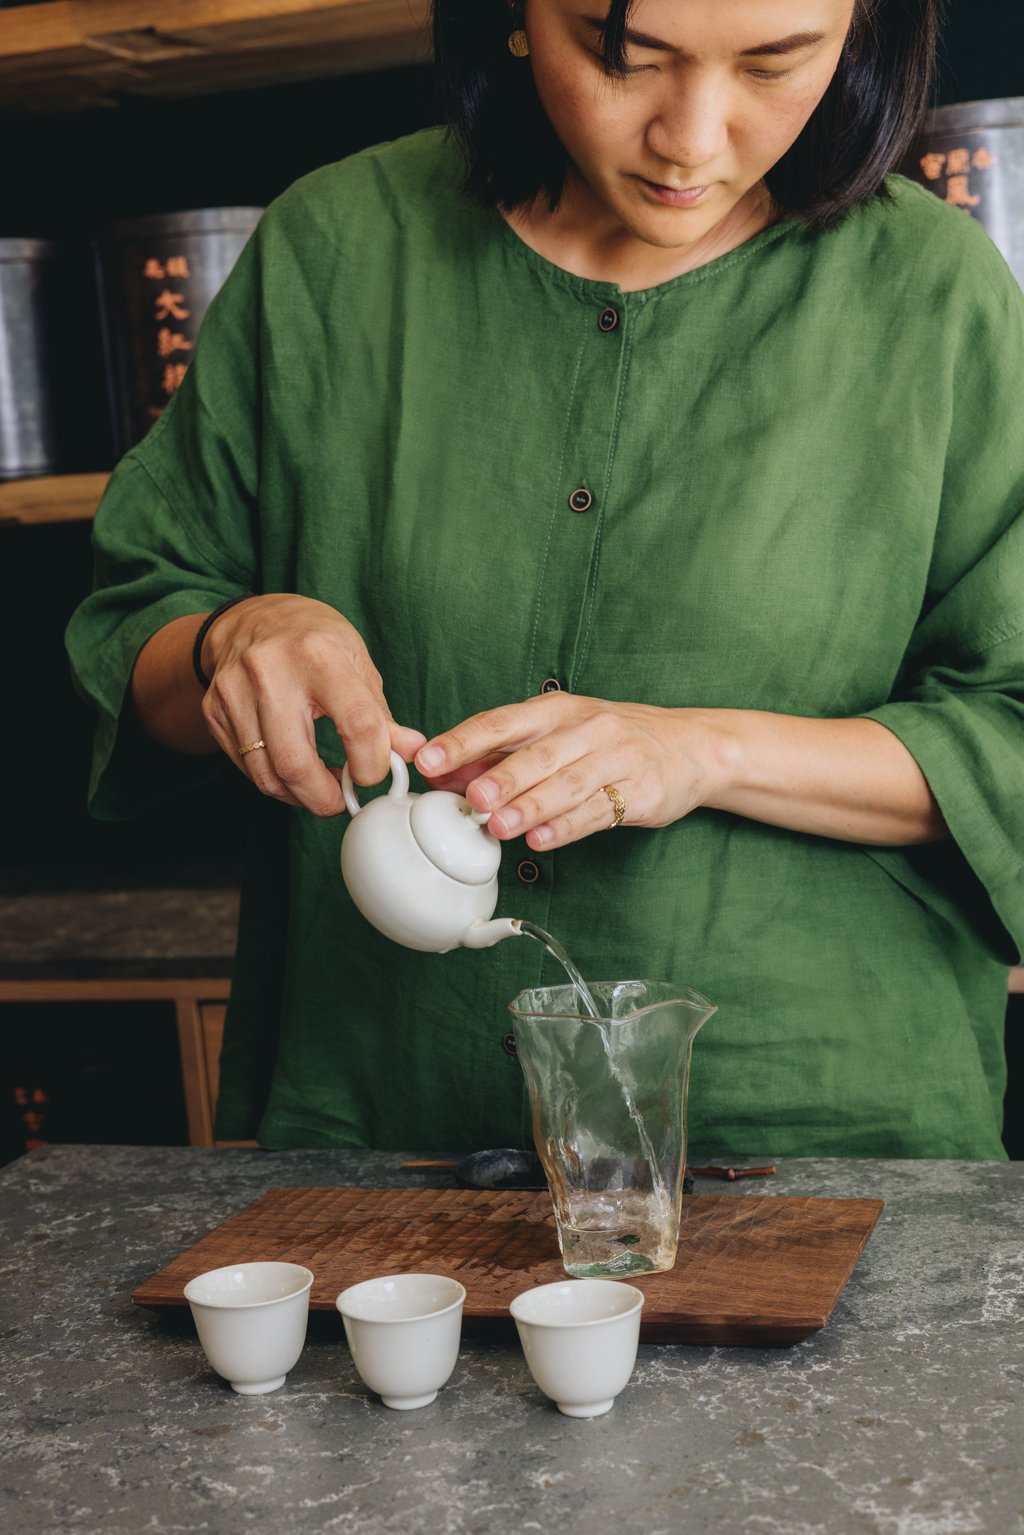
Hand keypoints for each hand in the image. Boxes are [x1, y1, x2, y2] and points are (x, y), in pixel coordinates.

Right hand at [200, 594, 424, 815]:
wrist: (249, 619)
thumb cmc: (311, 639)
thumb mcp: (355, 662)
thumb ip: (381, 714)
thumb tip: (413, 753)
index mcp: (318, 654)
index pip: (356, 724)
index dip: (371, 763)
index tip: (374, 773)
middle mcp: (270, 671)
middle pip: (296, 762)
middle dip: (325, 799)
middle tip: (342, 800)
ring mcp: (235, 692)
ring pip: (267, 773)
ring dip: (299, 796)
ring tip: (319, 788)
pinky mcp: (214, 711)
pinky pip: (247, 767)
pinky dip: (275, 781)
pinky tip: (292, 773)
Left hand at [414, 694, 717, 850]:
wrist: (691, 747)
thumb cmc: (611, 740)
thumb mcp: (557, 734)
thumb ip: (501, 755)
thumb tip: (442, 776)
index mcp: (557, 710)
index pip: (502, 721)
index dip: (464, 741)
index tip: (430, 759)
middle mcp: (588, 728)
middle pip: (538, 754)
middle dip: (503, 777)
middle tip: (473, 797)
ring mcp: (618, 759)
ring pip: (568, 784)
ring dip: (531, 807)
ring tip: (500, 827)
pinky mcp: (641, 793)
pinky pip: (599, 811)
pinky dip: (568, 827)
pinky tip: (542, 841)